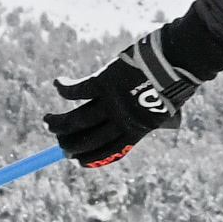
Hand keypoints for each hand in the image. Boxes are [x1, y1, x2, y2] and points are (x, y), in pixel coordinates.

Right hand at [47, 22, 222, 167]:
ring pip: (77, 119)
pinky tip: (57, 82)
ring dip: (58, 122)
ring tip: (47, 121)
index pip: (108, 151)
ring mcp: (110, 102)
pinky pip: (76, 90)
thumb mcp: (163, 110)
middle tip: (58, 142)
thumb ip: (148, 119)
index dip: (90, 157)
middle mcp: (121, 120)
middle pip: (88, 138)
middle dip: (69, 143)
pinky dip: (64, 87)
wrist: (175, 62)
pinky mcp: (103, 81)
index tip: (75, 159)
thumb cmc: (172, 84)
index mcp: (136, 131)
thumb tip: (139, 124)